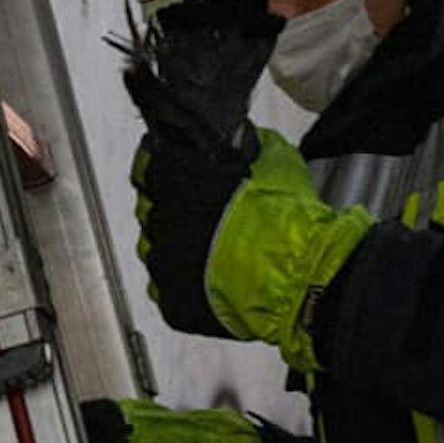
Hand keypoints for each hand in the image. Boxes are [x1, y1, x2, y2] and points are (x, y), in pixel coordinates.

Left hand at [132, 127, 373, 372]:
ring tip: (214, 254)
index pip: (147, 166)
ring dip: (178, 249)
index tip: (176, 174)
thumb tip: (249, 141)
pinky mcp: (172, 302)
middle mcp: (161, 220)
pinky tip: (212, 281)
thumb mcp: (278, 164)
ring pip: (157, 251)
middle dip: (174, 212)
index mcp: (177, 179)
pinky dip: (186, 285)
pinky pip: (167, 289)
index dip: (164, 170)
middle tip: (208, 219)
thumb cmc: (285, 225)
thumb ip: (252, 147)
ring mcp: (163, 264)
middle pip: (152, 211)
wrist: (296, 282)